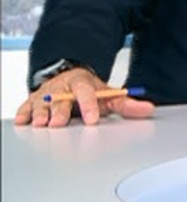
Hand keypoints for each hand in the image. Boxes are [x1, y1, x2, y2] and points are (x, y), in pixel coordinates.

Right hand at [13, 67, 156, 127]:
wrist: (69, 77)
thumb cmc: (89, 91)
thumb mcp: (108, 95)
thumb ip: (127, 104)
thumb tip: (148, 109)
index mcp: (82, 83)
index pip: (86, 92)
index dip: (89, 105)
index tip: (92, 119)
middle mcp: (62, 88)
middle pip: (60, 100)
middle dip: (60, 112)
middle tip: (59, 124)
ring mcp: (46, 94)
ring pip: (42, 104)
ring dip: (41, 114)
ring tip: (41, 124)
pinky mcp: (33, 101)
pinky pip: (26, 107)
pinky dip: (24, 114)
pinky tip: (23, 121)